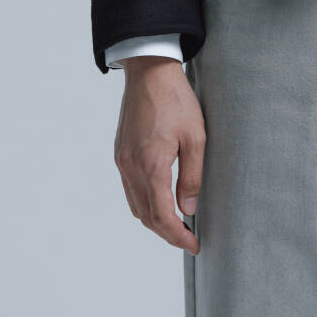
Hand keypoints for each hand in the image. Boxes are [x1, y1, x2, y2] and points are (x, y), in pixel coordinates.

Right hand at [113, 57, 204, 254]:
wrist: (149, 72)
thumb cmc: (176, 99)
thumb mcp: (196, 136)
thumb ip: (192, 175)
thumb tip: (189, 208)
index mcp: (150, 165)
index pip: (162, 216)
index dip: (178, 236)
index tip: (193, 244)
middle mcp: (131, 167)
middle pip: (146, 216)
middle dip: (167, 233)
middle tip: (188, 239)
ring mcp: (122, 161)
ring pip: (135, 205)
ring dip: (154, 221)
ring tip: (177, 224)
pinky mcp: (120, 154)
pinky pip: (130, 189)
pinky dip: (144, 203)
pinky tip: (160, 201)